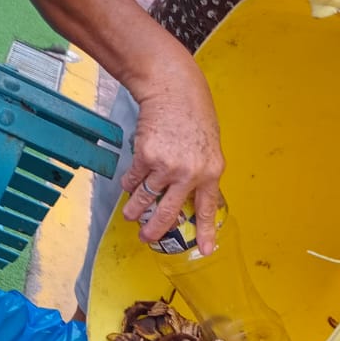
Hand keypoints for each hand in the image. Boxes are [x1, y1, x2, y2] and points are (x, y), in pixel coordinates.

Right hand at [120, 58, 224, 254]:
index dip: (205, 232)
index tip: (204, 251)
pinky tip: (129, 185)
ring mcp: (166, 167)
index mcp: (211, 171)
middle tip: (147, 238)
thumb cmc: (194, 113)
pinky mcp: (145, 157)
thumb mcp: (208, 146)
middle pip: (169, 212)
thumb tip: (189, 194)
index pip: (207, 208)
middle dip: (155, 229)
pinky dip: (130, 184)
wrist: (173, 89)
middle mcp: (189, 174)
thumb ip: (201, 171)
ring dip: (135, 210)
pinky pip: (134, 179)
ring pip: (147, 198)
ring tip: (130, 216)